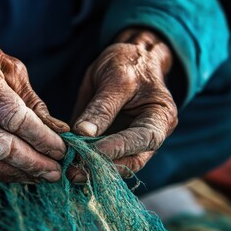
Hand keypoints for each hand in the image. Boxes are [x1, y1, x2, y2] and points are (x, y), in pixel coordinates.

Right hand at [0, 15, 68, 182]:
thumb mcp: (13, 71)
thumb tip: (60, 132)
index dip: (41, 138)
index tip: (62, 150)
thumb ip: (34, 104)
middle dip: (32, 162)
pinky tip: (19, 173)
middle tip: (56, 171)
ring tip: (42, 176)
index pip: (12, 117)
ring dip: (18, 173)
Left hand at [70, 29, 177, 181]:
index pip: (143, 139)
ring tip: (70, 172)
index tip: (90, 152)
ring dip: (94, 171)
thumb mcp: (116, 79)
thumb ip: (102, 107)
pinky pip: (104, 159)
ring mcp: (133, 142)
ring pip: (117, 165)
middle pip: (132, 161)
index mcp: (161, 117)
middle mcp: (151, 135)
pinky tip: (70, 167)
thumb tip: (83, 133)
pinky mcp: (116, 143)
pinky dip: (88, 164)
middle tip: (75, 172)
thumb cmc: (128, 63)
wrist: (128, 58)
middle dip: (103, 167)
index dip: (117, 148)